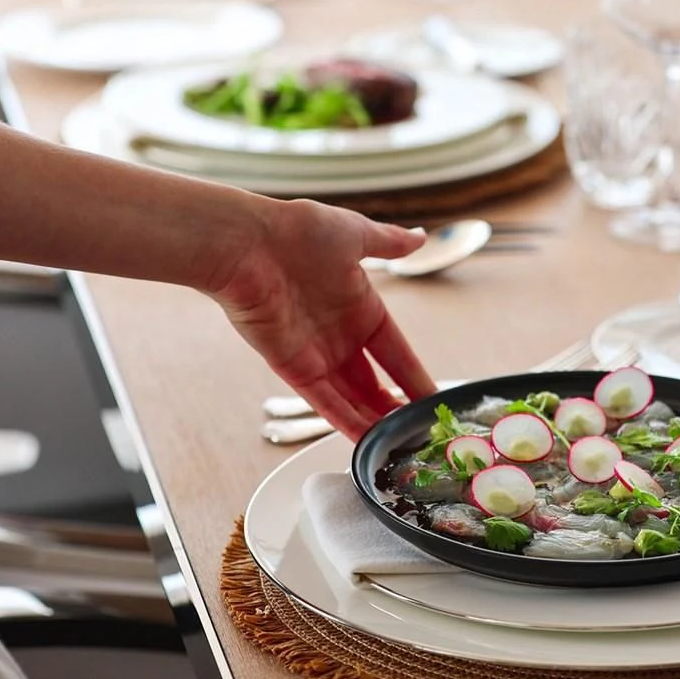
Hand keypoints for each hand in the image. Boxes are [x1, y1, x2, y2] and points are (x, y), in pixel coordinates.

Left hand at [206, 199, 435, 438]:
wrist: (247, 243)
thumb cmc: (297, 230)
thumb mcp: (355, 233)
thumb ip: (387, 243)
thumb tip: (419, 237)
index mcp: (359, 305)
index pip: (395, 349)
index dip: (413, 374)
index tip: (432, 397)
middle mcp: (339, 334)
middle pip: (373, 381)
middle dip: (394, 407)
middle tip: (417, 433)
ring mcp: (315, 353)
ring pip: (351, 398)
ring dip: (373, 421)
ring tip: (398, 448)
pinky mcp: (291, 367)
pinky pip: (323, 401)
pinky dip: (344, 421)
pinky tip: (366, 440)